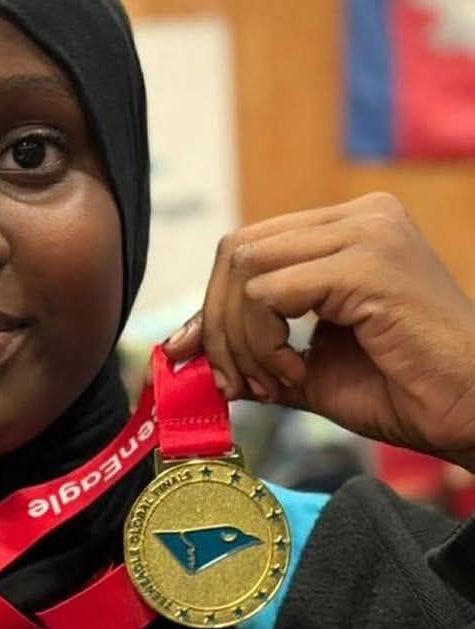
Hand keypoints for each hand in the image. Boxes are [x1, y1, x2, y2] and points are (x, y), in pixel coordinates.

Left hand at [164, 194, 474, 469]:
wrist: (472, 413)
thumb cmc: (404, 391)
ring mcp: (367, 232)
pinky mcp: (367, 264)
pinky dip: (265, 343)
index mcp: (352, 227)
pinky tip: (297, 374)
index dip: (213, 305)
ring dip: (241, 340)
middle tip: (236, 382)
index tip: (202, 360)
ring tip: (275, 382)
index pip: (250, 246)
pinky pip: (269, 295)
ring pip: (246, 270)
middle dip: (217, 324)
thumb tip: (183, 352)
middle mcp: (361, 216)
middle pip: (238, 250)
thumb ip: (253, 352)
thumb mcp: (310, 368)